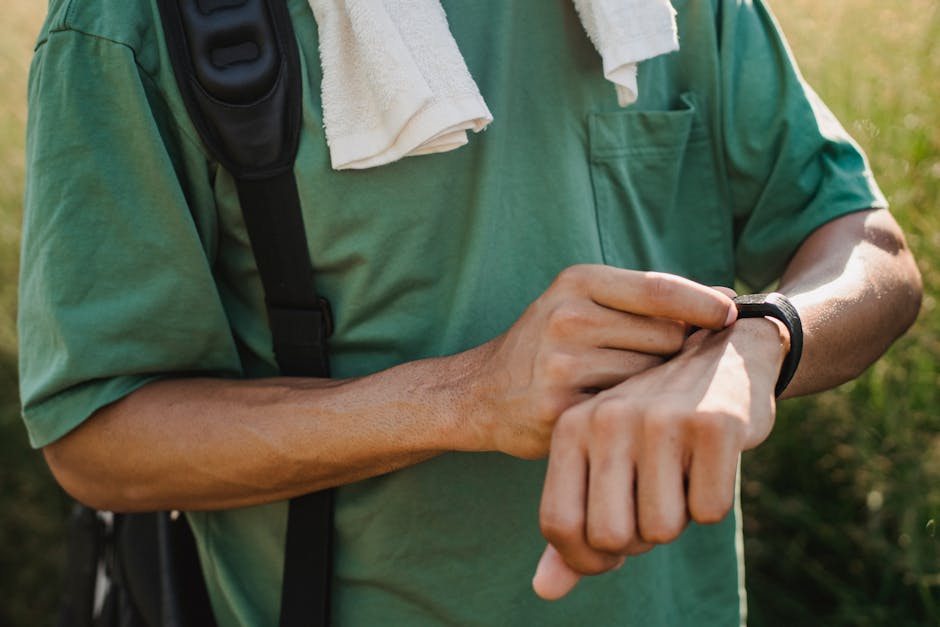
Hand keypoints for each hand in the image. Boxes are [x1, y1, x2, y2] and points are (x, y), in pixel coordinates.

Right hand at [469, 264, 736, 458]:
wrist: (480, 393)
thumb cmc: (546, 344)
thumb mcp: (581, 301)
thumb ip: (647, 300)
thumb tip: (729, 300)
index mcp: (577, 282)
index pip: (660, 289)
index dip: (705, 305)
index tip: (732, 316)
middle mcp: (568, 318)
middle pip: (667, 336)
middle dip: (675, 352)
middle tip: (659, 364)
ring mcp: (563, 365)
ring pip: (653, 377)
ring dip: (656, 387)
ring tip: (632, 389)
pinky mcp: (562, 409)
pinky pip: (629, 411)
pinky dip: (635, 413)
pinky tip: (619, 412)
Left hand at [532, 317, 788, 598]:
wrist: (723, 357)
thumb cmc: (654, 426)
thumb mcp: (605, 464)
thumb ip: (575, 525)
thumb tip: (544, 590)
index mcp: (571, 427)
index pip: (558, 524)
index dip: (584, 558)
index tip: (611, 553)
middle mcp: (608, 418)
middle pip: (612, 535)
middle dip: (639, 539)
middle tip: (655, 502)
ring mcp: (661, 418)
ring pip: (664, 528)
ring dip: (680, 518)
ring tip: (682, 473)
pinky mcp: (715, 424)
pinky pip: (711, 512)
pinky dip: (715, 501)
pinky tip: (712, 460)